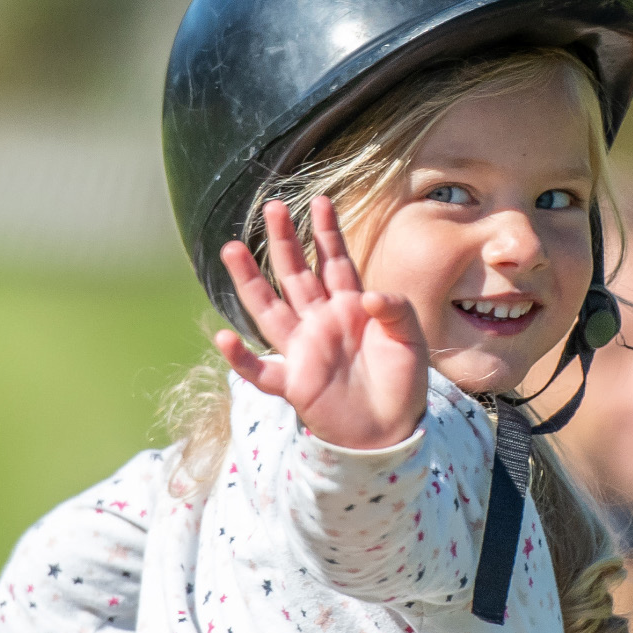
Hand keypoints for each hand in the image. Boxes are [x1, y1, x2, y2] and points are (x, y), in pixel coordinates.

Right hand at [215, 197, 428, 448]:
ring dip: (250, 281)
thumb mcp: (410, 337)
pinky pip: (262, 372)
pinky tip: (222, 338)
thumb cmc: (403, 383)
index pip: (334, 261)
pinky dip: (241, 359)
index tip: (319, 200)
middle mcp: (320, 323)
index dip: (326, 232)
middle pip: (296, 275)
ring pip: (269, 310)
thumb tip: (366, 297)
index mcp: (349, 308)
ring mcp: (304, 351)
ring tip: (231, 249)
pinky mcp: (295, 384)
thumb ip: (395, 308)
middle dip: (284, 241)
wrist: (393, 431)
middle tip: (271, 207)